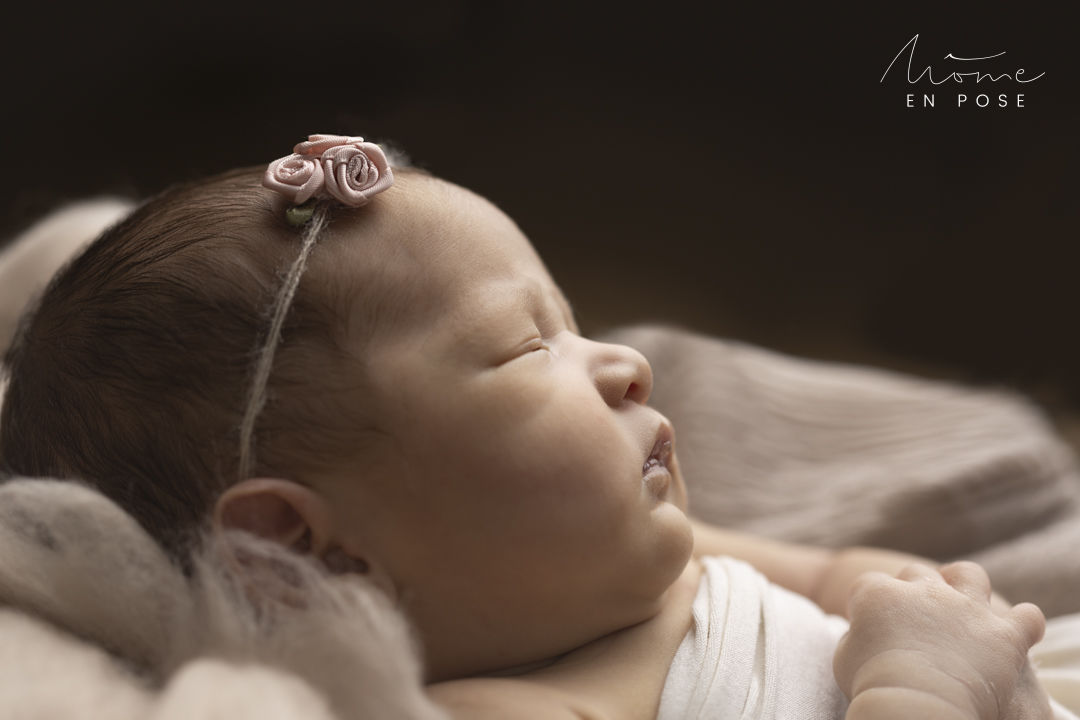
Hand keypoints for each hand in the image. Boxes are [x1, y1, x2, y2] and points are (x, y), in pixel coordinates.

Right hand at [834, 562, 1049, 719]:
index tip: (872, 625)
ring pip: (969, 575)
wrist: (916, 704)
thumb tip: (866, 634)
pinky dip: (1023, 624)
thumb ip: (856, 636)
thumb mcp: (844, 657)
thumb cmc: (873, 687)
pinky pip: (1026, 617)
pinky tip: (1014, 635)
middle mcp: (924, 590)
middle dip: (916, 591)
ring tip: (967, 607)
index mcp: (879, 593)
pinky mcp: (1003, 633)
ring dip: (966, 586)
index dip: (870, 604)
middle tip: (918, 619)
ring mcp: (967, 607)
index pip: (870, 584)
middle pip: (918, 574)